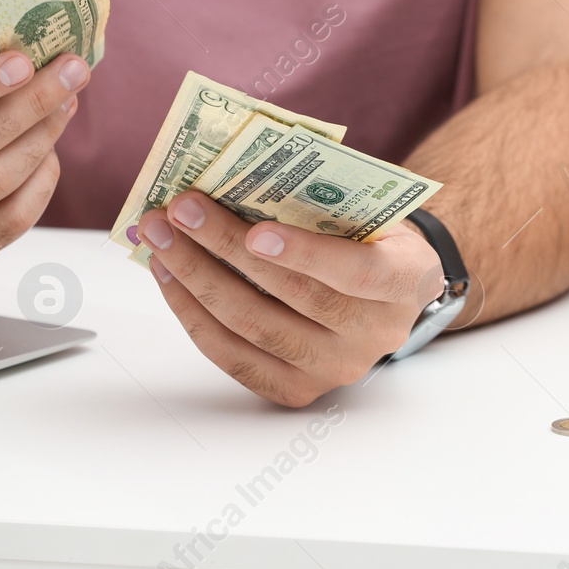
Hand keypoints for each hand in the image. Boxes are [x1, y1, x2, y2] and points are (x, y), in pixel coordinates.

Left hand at [137, 191, 445, 406]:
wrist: (388, 290)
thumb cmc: (370, 237)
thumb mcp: (371, 210)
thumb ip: (324, 200)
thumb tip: (237, 179)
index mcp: (407, 280)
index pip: (359, 274)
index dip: (307, 255)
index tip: (256, 233)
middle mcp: (376, 332)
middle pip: (292, 297)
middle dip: (225, 249)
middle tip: (181, 210)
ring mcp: (336, 367)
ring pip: (254, 327)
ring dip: (196, 278)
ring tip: (161, 237)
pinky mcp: (297, 389)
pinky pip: (234, 357)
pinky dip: (194, 315)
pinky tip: (170, 277)